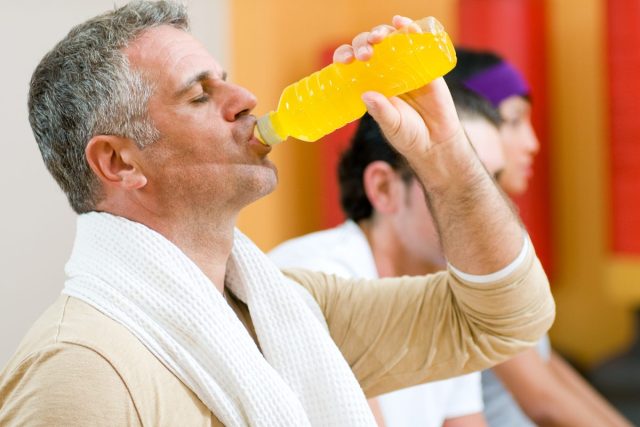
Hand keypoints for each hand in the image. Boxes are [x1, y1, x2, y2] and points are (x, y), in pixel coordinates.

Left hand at [332, 16, 462, 159]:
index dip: (345, 56)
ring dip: (382, 33)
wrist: (436, 140)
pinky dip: (408, 29)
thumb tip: (367, 95)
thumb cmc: (408, 134)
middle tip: (365, 55)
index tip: (345, 61)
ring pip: (390, 40)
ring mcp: (405, 66)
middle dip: (363, 44)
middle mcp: (385, 71)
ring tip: (379, 38)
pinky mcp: (425, 64)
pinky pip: (416, 42)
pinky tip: (401, 25)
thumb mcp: (392, 125)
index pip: (352, 63)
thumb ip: (381, 111)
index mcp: (370, 83)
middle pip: (370, 47)